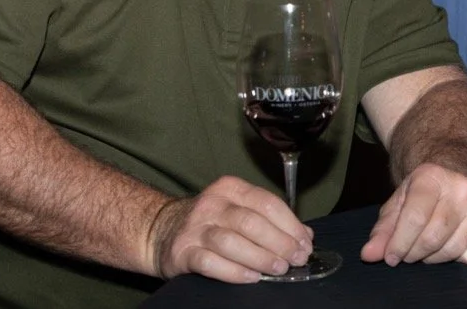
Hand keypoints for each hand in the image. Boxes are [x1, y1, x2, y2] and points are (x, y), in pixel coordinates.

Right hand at [151, 176, 313, 282]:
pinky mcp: (182, 251)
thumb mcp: (238, 209)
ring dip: (260, 257)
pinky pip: (210, 262)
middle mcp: (212, 204)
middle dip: (279, 242)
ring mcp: (196, 228)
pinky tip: (251, 277)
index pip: (267, 203)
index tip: (305, 243)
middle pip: (252, 222)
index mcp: (231, 188)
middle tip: (296, 259)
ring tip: (278, 269)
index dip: (290, 225)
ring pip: (232, 241)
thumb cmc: (210, 222)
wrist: (161, 230)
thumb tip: (304, 235)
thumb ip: (270, 219)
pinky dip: (233, 271)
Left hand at [360, 163, 466, 265]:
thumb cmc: (424, 191)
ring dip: (432, 257)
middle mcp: (461, 188)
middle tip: (406, 253)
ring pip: (451, 250)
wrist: (457, 174)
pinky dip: (454, 257)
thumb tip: (369, 254)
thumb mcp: (400, 202)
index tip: (391, 257)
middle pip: (432, 237)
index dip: (399, 243)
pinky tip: (448, 242)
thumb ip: (384, 229)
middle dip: (414, 252)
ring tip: (426, 246)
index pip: (415, 217)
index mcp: (432, 176)